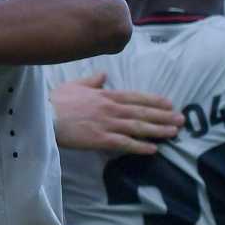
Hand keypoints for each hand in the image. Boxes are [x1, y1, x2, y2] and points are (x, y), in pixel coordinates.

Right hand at [50, 73, 181, 153]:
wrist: (43, 115)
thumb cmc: (55, 101)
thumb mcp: (74, 85)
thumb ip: (91, 81)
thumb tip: (103, 74)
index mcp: (105, 94)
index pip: (135, 97)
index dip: (153, 100)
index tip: (169, 103)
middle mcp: (110, 108)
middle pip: (142, 112)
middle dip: (163, 116)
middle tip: (181, 119)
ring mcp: (107, 123)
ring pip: (138, 127)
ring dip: (158, 130)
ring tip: (174, 133)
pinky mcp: (100, 139)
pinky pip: (125, 143)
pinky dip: (140, 146)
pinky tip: (153, 149)